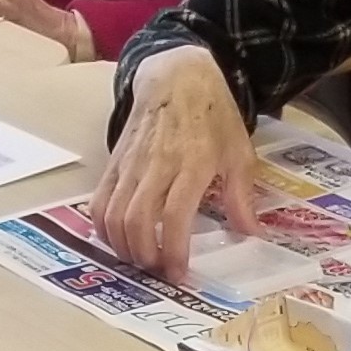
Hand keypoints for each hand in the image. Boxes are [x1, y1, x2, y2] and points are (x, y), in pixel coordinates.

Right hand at [89, 45, 258, 283]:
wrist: (178, 77)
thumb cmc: (213, 116)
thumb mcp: (238, 151)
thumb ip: (242, 196)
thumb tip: (251, 234)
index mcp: (193, 163)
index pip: (174, 214)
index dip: (173, 250)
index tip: (178, 273)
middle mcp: (157, 164)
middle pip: (138, 219)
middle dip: (145, 254)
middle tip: (157, 270)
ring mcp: (131, 163)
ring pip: (115, 214)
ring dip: (123, 246)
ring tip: (139, 259)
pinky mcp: (114, 162)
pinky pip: (99, 201)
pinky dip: (103, 227)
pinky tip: (117, 240)